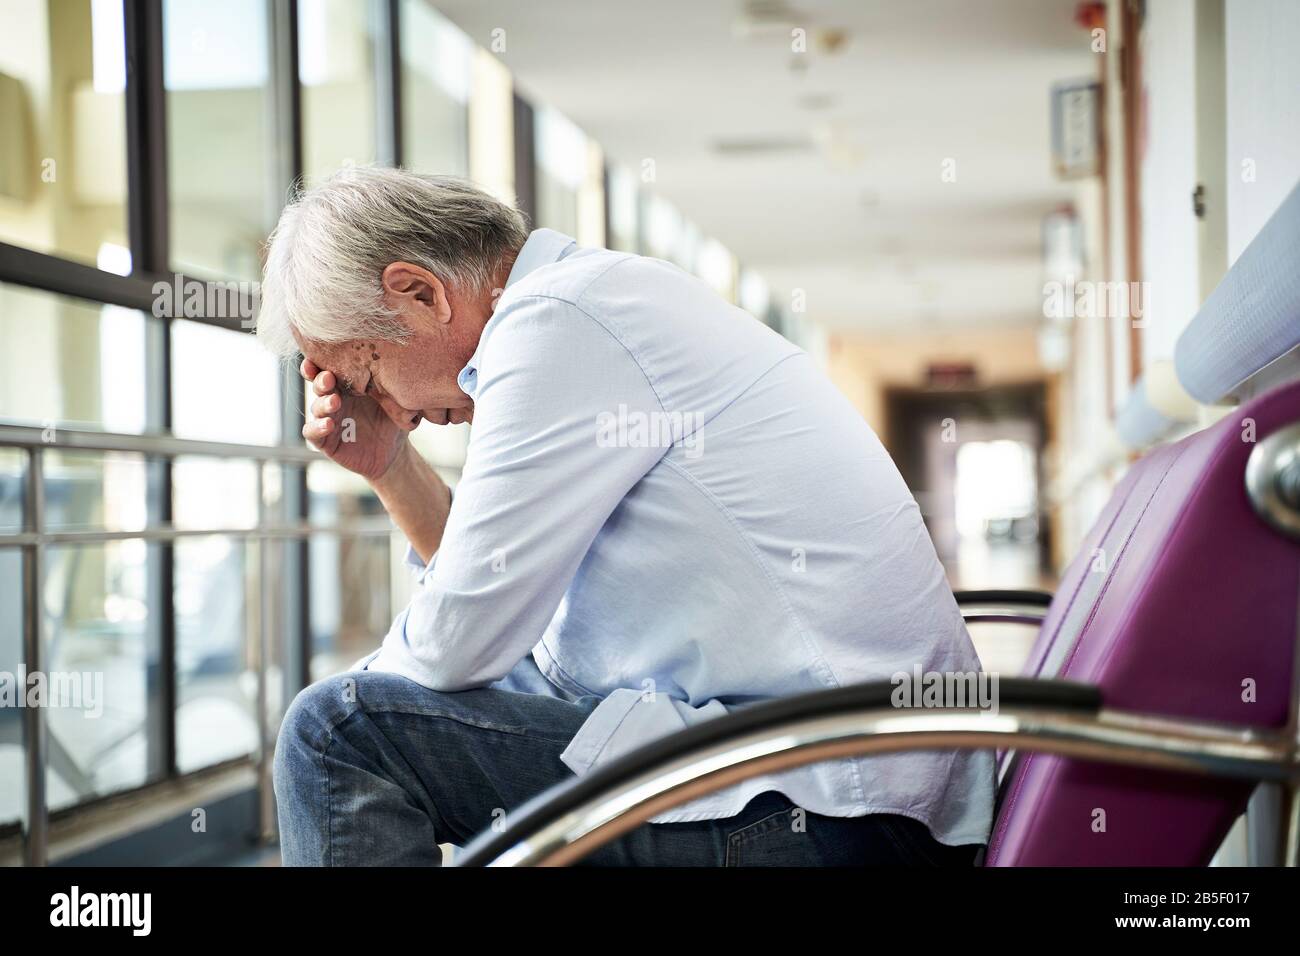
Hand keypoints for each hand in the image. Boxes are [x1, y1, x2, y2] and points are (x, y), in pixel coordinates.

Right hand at [301, 357, 407, 481]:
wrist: (395, 452)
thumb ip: (389, 387)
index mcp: (348, 385)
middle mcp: (334, 399)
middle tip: (329, 378)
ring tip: (335, 402)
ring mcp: (327, 419)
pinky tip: (329, 424)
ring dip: (322, 403)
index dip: (322, 362)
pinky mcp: (325, 441)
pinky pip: (312, 432)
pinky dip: (317, 427)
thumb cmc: (393, 420)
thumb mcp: (394, 401)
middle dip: (321, 380)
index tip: (325, 354)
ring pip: (316, 407)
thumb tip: (396, 367)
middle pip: (319, 385)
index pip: (329, 369)